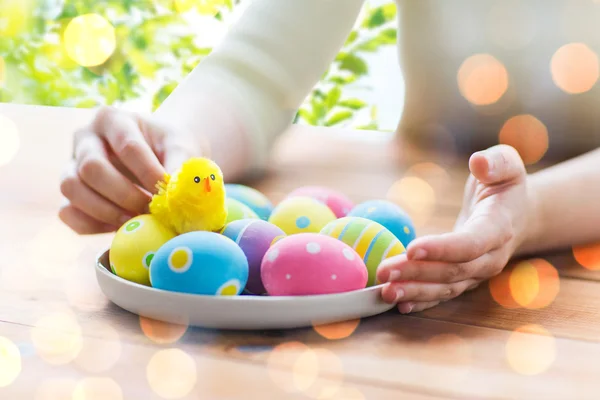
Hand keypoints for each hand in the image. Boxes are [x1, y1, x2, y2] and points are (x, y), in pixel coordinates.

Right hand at [59, 106, 198, 233]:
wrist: (159, 155)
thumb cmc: (168, 147)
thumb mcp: (180, 146)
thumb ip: (180, 164)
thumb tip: (174, 191)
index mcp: (112, 119)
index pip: (127, 146)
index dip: (148, 172)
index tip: (165, 191)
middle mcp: (85, 139)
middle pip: (91, 168)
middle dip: (124, 195)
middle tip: (150, 210)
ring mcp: (72, 165)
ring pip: (71, 188)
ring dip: (105, 211)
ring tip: (136, 220)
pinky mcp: (70, 193)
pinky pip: (68, 212)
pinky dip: (92, 225)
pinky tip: (120, 228)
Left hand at [376, 144, 531, 313]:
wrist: (519, 215)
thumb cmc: (506, 185)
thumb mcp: (507, 164)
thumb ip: (496, 162)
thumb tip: (478, 161)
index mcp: (499, 227)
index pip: (471, 243)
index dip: (443, 249)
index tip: (412, 248)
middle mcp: (490, 257)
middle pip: (452, 270)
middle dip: (417, 273)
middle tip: (384, 270)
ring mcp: (477, 273)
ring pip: (445, 287)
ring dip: (414, 290)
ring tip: (384, 291)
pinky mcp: (464, 278)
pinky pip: (442, 294)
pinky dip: (421, 301)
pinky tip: (397, 302)